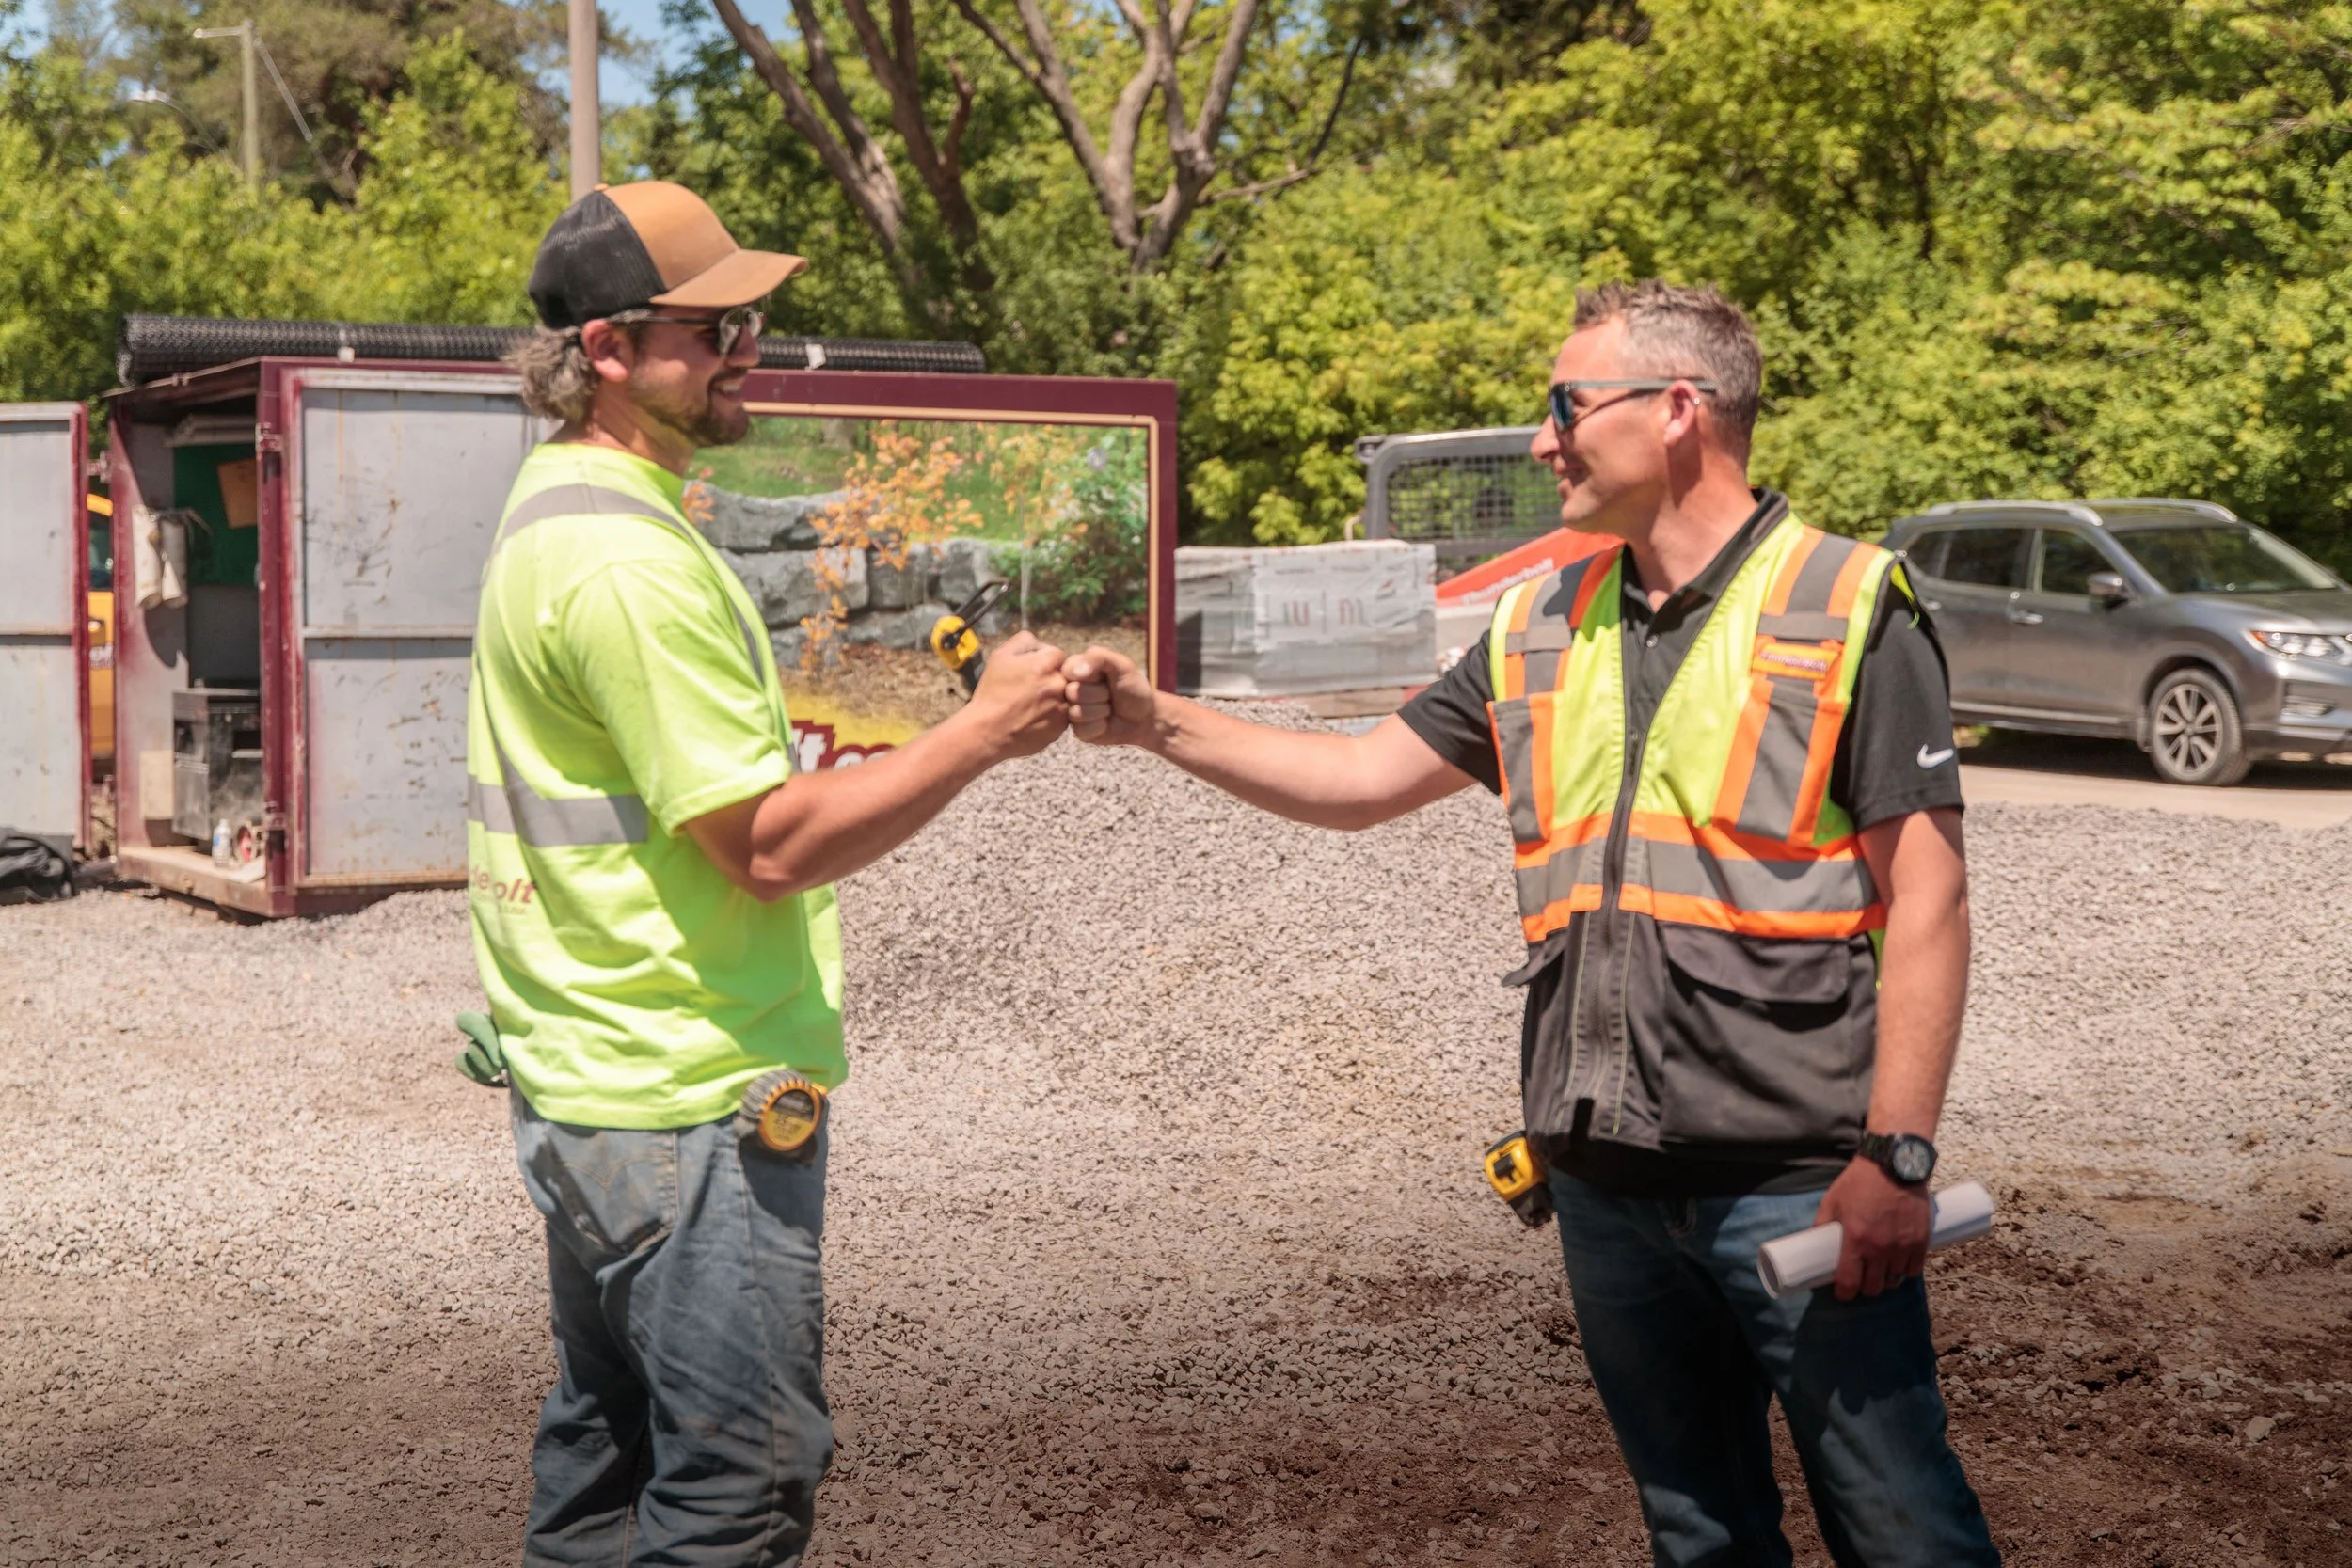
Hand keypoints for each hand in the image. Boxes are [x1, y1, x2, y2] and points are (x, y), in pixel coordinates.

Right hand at [965, 631, 1068, 758]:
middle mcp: (1059, 684)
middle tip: (1032, 688)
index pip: (1057, 654)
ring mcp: (1063, 707)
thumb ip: (1023, 641)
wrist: (988, 731)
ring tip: (1033, 704)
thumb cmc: (992, 692)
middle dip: (1051, 678)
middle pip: (1064, 674)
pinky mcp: (1061, 727)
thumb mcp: (1000, 656)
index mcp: (1046, 663)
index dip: (1043, 661)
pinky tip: (1034, 717)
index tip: (1031, 670)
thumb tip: (1038, 642)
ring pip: (1065, 695)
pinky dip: (1052, 714)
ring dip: (1054, 696)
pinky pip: (1063, 715)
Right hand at [1063, 645, 1157, 745]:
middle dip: (1099, 694)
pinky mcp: (1078, 731)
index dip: (1090, 676)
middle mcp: (1070, 689)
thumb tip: (1077, 671)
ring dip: (1101, 711)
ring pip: (1076, 712)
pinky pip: (1082, 730)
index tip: (1103, 677)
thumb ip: (1099, 657)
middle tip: (1109, 694)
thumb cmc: (1132, 687)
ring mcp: (1072, 710)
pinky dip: (1100, 726)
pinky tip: (1106, 722)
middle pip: (1072, 692)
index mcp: (1076, 669)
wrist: (1144, 717)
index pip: (1069, 670)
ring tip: (1109, 707)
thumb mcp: (1122, 665)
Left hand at [1815, 1156, 1930, 1299]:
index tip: (1842, 1292)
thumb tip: (1812, 1243)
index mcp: (1855, 1240)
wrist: (1893, 1165)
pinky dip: (1905, 1271)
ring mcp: (1902, 1246)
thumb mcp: (1832, 1201)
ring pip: (1895, 1281)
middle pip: (1873, 1287)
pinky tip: (1898, 1265)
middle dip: (1864, 1288)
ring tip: (1879, 1272)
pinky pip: (1914, 1270)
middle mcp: (1880, 1249)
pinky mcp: (1920, 1241)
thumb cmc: (1859, 1182)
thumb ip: (1822, 1225)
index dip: (1844, 1293)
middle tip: (1861, 1280)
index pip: (1849, 1283)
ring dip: (1885, 1280)